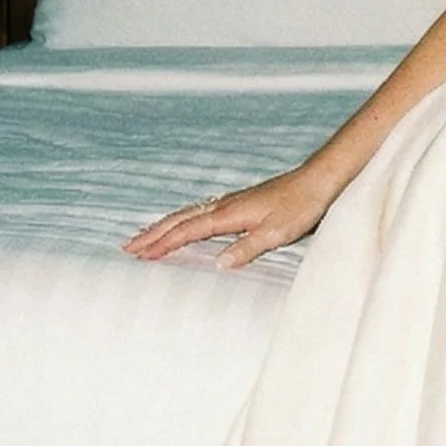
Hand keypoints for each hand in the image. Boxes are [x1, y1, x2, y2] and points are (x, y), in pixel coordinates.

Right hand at [123, 166, 334, 269]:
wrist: (318, 180)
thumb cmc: (300, 206)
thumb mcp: (276, 233)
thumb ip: (246, 248)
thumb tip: (218, 264)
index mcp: (228, 214)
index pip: (187, 231)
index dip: (163, 245)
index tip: (140, 256)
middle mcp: (224, 205)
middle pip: (180, 220)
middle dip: (152, 234)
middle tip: (127, 247)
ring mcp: (231, 202)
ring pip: (188, 214)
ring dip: (164, 226)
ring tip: (145, 236)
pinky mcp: (240, 203)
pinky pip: (201, 212)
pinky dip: (184, 220)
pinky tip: (184, 223)